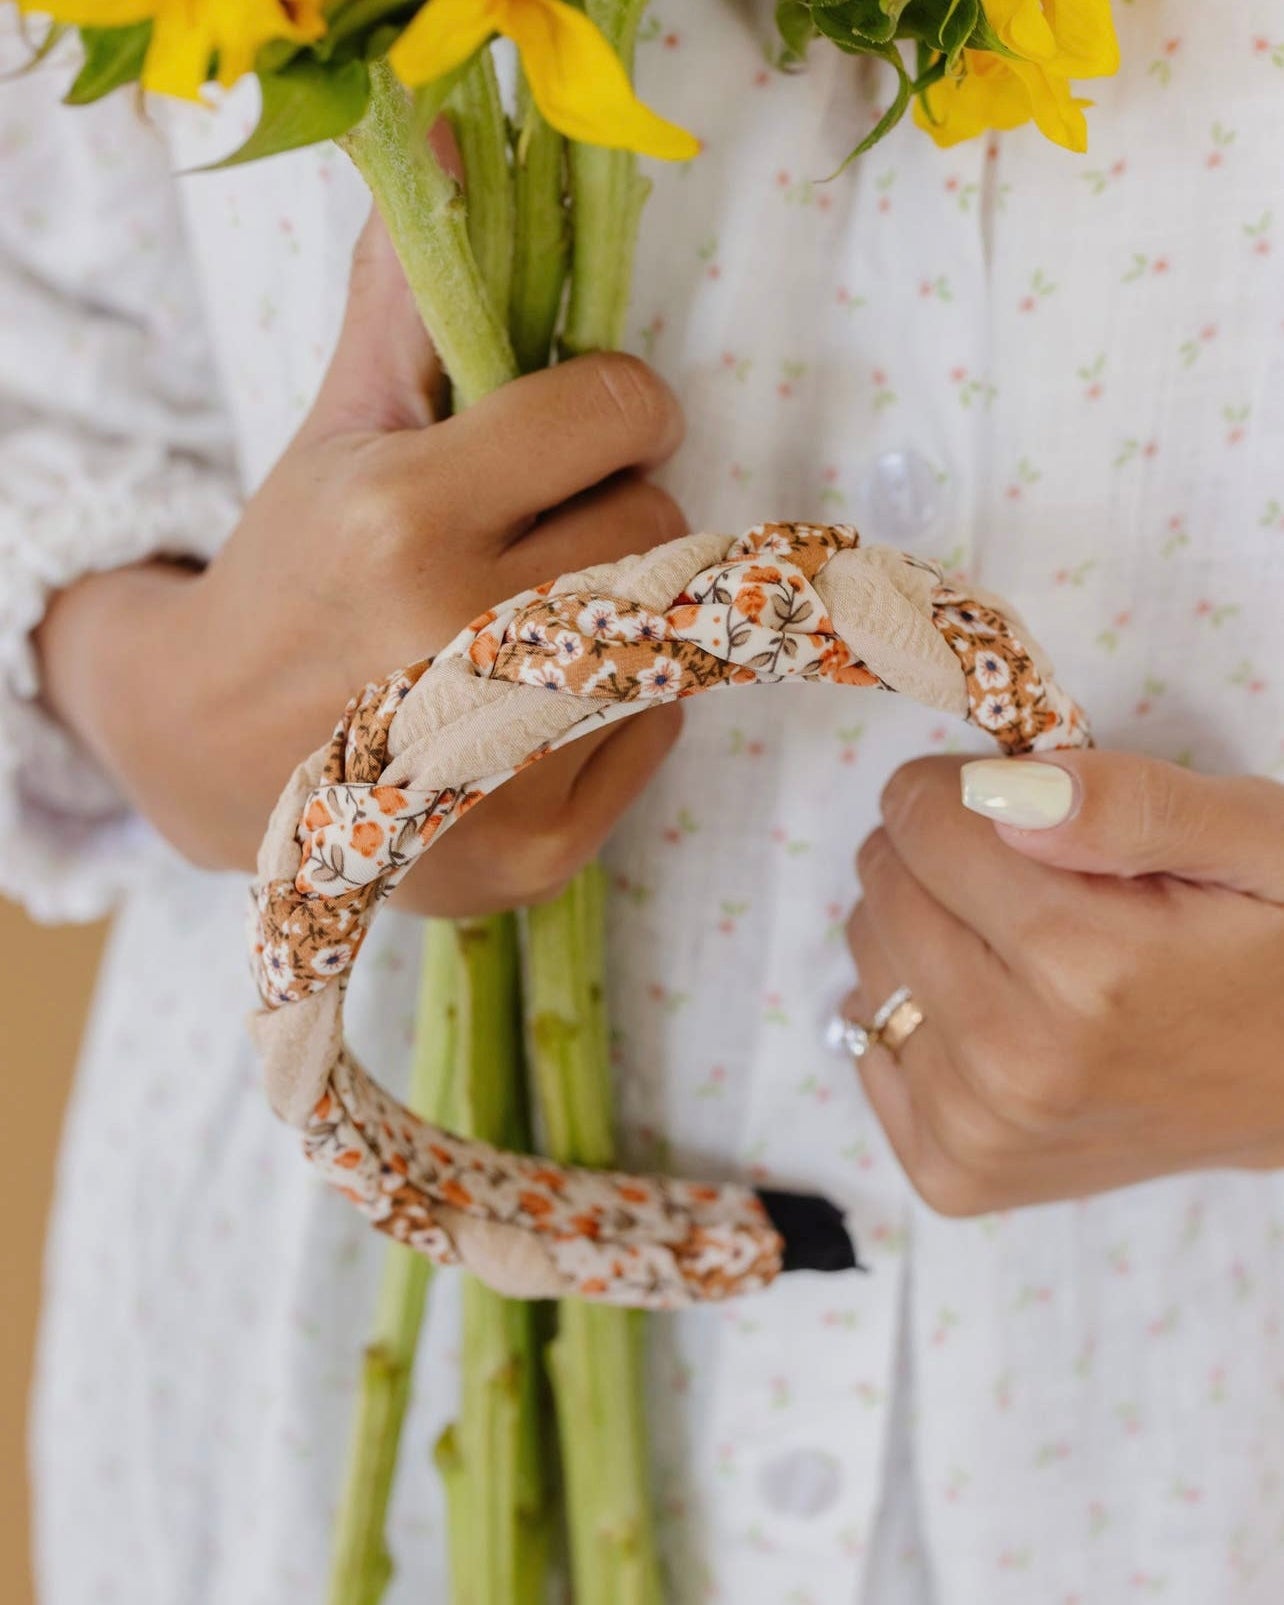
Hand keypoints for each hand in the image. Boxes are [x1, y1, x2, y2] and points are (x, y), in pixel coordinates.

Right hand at [37, 214, 685, 914]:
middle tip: (542, 535)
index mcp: (404, 521)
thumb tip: (456, 146)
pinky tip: (537, 701)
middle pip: (656, 522)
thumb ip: (410, 303)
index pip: (617, 412)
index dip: (609, 407)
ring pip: (675, 628)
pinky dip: (621, 704)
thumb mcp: (341, 434)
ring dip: (628, 601)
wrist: (222, 752)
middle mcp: (458, 641)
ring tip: (541, 612)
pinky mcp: (536, 847)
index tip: (576, 429)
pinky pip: (662, 727)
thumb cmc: (294, 575)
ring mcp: (503, 758)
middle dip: (614, 509)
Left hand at [844, 751, 1283, 1214]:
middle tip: (1026, 871)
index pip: (923, 816)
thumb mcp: (1257, 841)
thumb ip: (1134, 804)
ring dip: (922, 927)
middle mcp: (1017, 1060)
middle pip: (885, 886)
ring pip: (868, 959)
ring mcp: (981, 1130)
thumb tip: (1005, 795)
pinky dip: (909, 1010)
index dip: (968, 788)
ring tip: (1018, 942)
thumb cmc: (1281, 952)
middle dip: (939, 851)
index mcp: (1086, 964)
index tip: (1018, 802)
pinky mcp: (958, 1173)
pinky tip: (992, 1006)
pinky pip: (864, 1046)